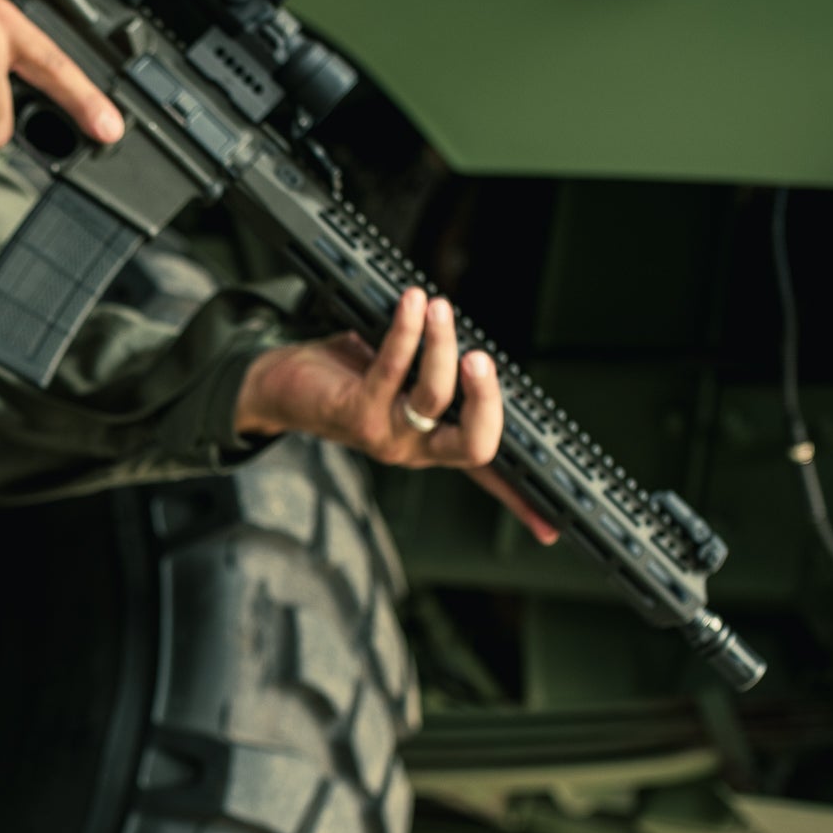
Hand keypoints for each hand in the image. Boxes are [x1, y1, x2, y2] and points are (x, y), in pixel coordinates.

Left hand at [234, 288, 559, 543]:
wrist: (278, 388)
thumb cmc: (346, 380)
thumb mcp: (402, 379)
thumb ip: (436, 370)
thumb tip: (473, 339)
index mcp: (435, 445)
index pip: (488, 476)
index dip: (523, 503)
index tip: (554, 527)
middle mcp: (415, 449)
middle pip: (473, 445)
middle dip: (487, 401)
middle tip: (483, 361)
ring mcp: (385, 437)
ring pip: (432, 398)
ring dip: (440, 346)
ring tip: (440, 308)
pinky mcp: (355, 414)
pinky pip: (390, 369)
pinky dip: (405, 332)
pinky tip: (412, 305)